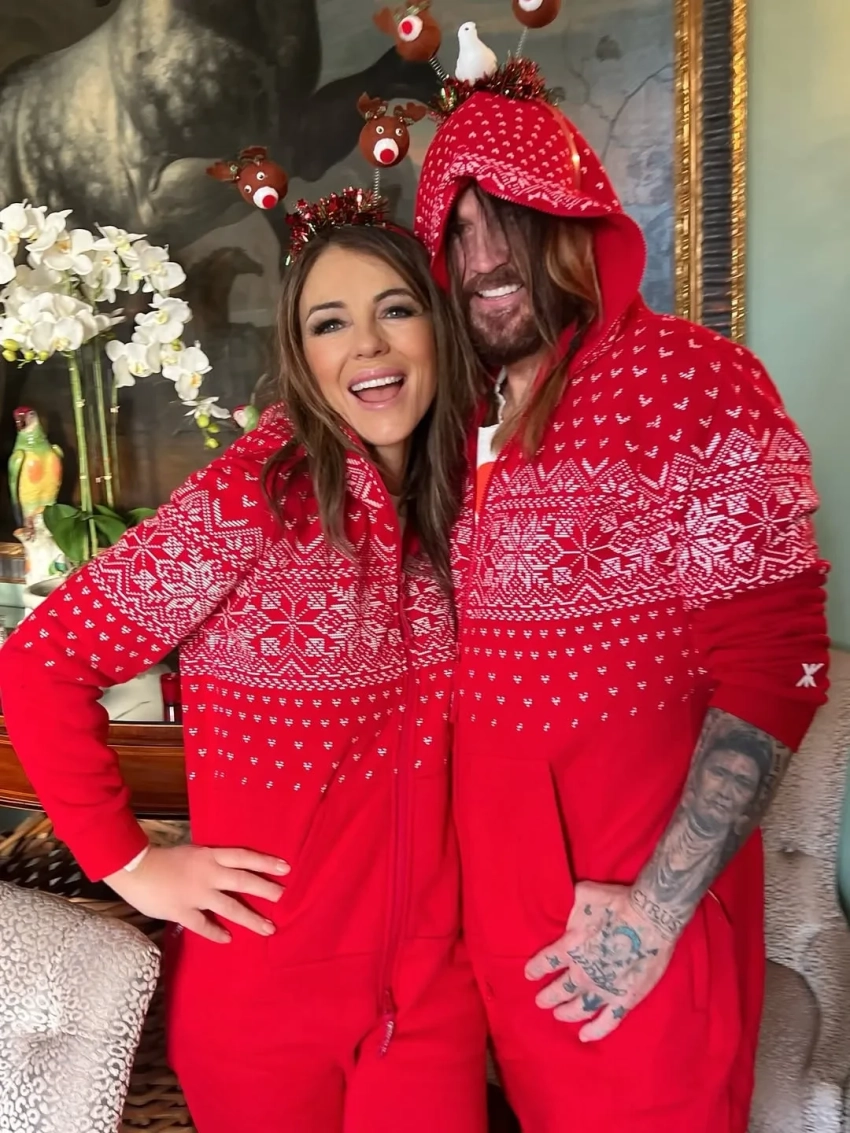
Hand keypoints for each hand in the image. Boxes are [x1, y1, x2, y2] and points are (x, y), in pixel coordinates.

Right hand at [104, 844, 289, 942]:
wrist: (135, 868)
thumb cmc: (163, 859)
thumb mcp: (192, 853)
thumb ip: (210, 862)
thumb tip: (228, 870)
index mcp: (210, 856)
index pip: (244, 857)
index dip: (266, 862)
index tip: (286, 868)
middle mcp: (208, 874)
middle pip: (244, 881)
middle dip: (266, 890)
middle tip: (284, 897)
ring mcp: (197, 895)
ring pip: (230, 908)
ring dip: (251, 918)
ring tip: (268, 927)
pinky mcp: (183, 912)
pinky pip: (204, 926)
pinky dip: (217, 933)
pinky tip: (228, 939)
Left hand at [525, 880, 676, 1041]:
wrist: (651, 917)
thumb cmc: (617, 903)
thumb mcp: (584, 894)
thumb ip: (569, 902)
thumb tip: (558, 897)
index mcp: (569, 947)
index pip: (545, 963)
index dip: (536, 969)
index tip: (529, 974)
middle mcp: (582, 972)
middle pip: (559, 990)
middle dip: (548, 996)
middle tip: (541, 1001)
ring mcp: (603, 989)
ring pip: (579, 1008)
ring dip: (566, 1013)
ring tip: (558, 1015)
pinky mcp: (625, 999)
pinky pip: (607, 1022)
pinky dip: (595, 1031)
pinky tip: (584, 1036)